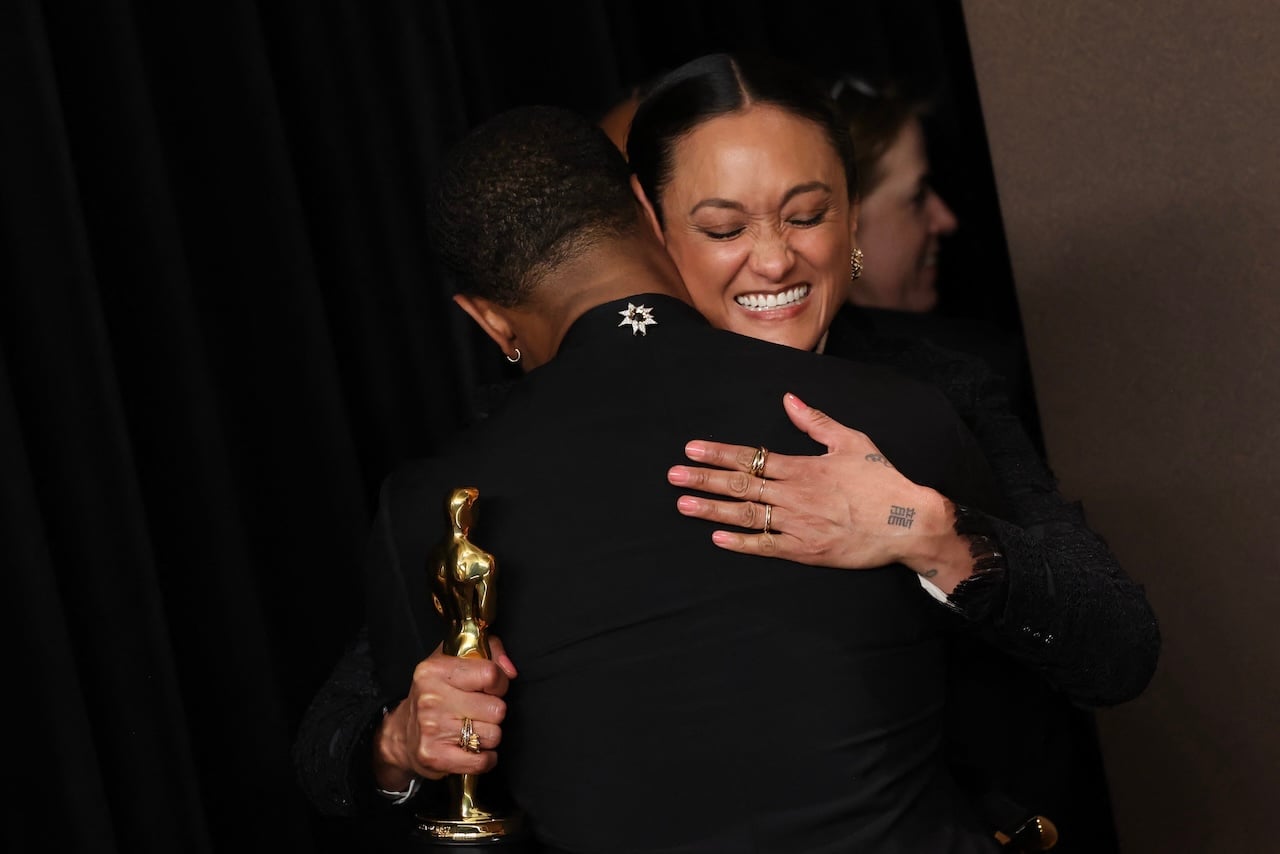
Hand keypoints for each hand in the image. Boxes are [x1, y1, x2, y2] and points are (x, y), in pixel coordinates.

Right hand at [373, 637, 517, 787]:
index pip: (490, 674)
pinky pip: (482, 760)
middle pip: (497, 709)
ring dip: (489, 735)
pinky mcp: (435, 757)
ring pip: (493, 735)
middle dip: (494, 712)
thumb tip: (510, 670)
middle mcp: (431, 698)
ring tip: (472, 729)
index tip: (491, 689)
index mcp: (435, 670)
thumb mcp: (454, 660)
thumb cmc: (435, 694)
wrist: (402, 735)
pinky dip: (485, 758)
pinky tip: (473, 749)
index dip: (499, 684)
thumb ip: (489, 651)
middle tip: (478, 711)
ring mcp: (432, 729)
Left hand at [668, 393, 965, 584]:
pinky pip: (766, 545)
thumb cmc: (881, 481)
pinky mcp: (806, 550)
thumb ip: (816, 421)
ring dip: (712, 509)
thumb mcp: (851, 442)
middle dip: (703, 479)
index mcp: (802, 467)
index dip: (718, 454)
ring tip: (684, 504)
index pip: (751, 457)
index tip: (691, 450)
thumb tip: (789, 399)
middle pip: (740, 485)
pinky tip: (717, 537)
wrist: (908, 522)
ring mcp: (798, 524)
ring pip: (747, 514)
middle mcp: (794, 495)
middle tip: (673, 476)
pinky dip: (741, 542)